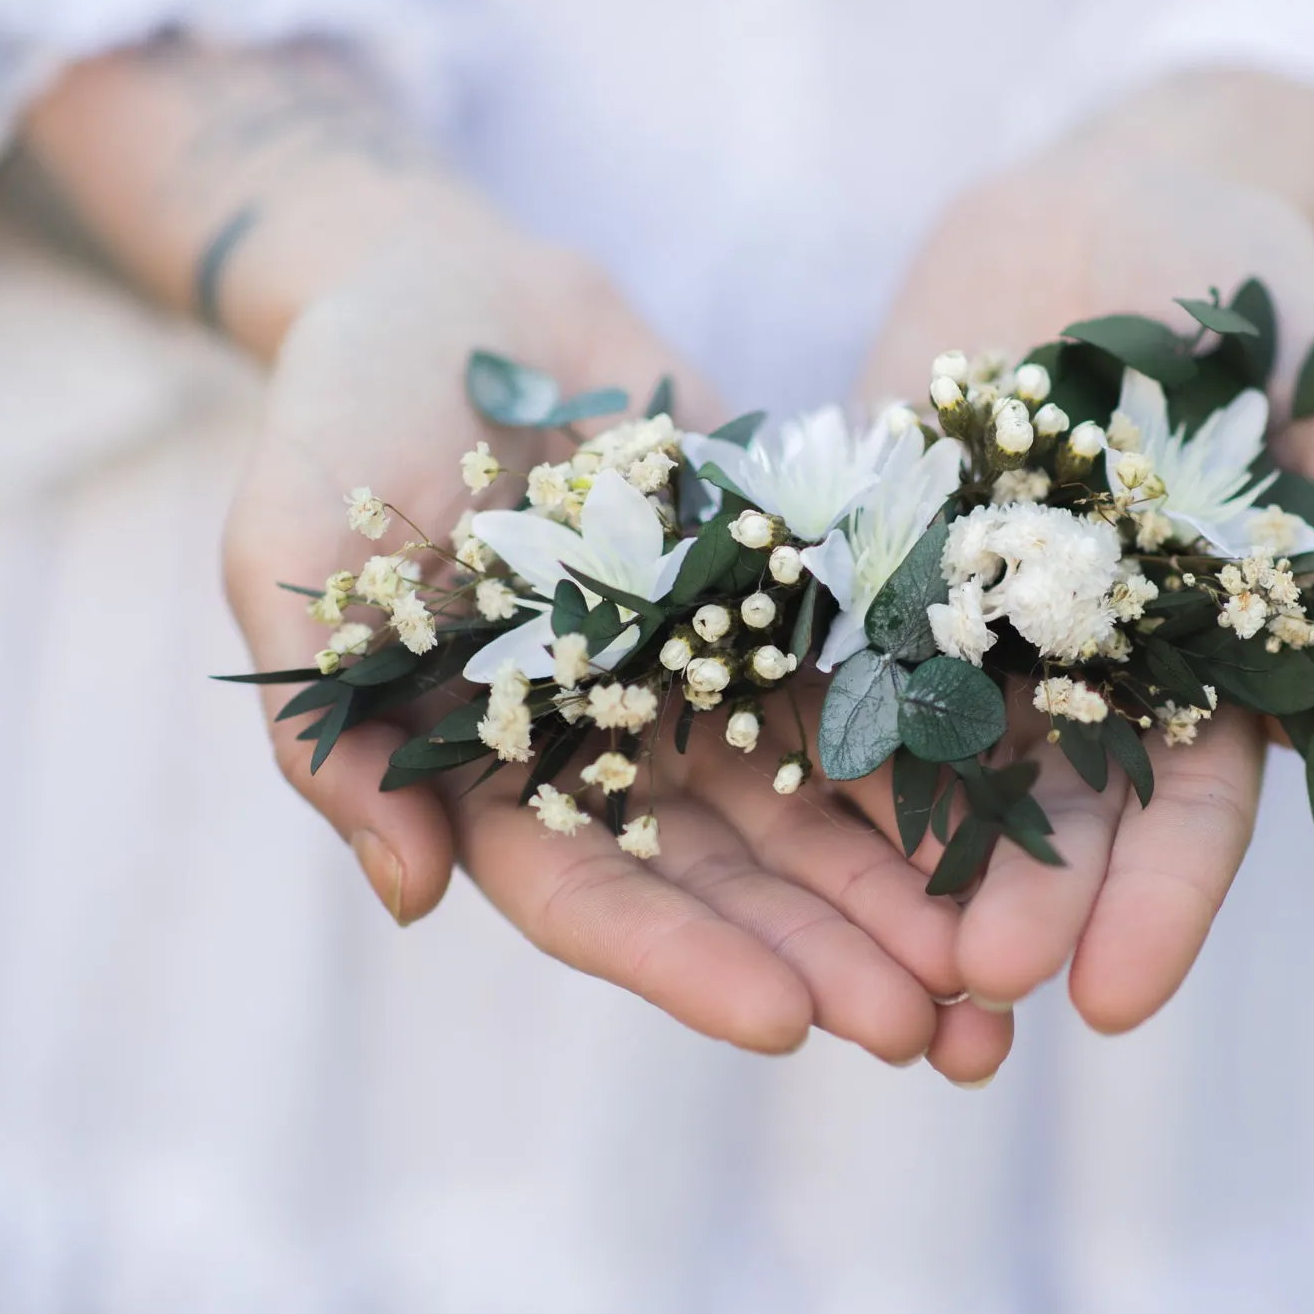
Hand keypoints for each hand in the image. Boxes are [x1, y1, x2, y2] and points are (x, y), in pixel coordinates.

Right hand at [224, 225, 1005, 1071]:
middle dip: (828, 956)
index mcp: (493, 773)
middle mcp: (613, 751)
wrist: (448, 284)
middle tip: (934, 1029)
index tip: (786, 1023)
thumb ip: (332, 728)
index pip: (590, 899)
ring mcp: (704, 681)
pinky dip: (935, 754)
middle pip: (730, 882)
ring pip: (817, 812)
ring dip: (903, 892)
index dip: (685, 965)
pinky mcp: (782, 599)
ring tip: (999, 970)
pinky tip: (1019, 809)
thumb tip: (406, 896)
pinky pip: (868, 686)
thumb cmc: (337, 412)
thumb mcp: (295, 558)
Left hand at [849, 137, 1313, 1034]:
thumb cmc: (1253, 287)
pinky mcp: (872, 549)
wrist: (1106, 194)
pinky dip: (804, 728)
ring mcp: (969, 611)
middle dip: (1023, 906)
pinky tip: (764, 810)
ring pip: (935, 761)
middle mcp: (1081, 660)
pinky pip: (832, 646)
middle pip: (1054, 811)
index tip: (1116, 997)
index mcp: (1204, 656)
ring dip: (907, 861)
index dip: (1159, 902)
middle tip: (978, 991)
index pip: (1191, 804)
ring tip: (874, 956)